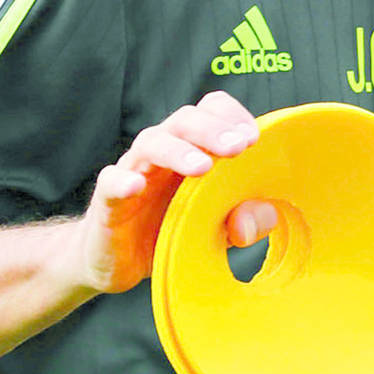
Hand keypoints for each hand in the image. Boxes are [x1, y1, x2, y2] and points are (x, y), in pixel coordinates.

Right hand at [70, 92, 277, 294]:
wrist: (117, 263)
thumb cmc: (169, 233)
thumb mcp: (217, 230)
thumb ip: (246, 221)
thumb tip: (265, 214)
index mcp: (191, 149)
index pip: (209, 111)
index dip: (231, 116)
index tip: (253, 138)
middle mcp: (162, 152)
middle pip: (184, 119)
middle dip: (213, 129)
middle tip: (238, 147)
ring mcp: (133, 172)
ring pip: (151, 142)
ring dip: (179, 150)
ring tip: (202, 167)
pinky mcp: (108, 200)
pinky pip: (111, 181)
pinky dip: (123, 181)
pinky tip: (137, 186)